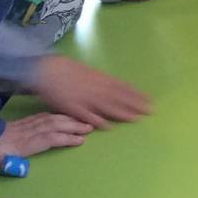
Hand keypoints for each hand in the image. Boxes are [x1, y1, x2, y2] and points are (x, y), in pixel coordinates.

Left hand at [0, 113, 93, 173]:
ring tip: (83, 120)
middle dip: (73, 125)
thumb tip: (22, 169)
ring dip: (68, 119)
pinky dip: (56, 115)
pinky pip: (43, 116)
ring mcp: (24, 126)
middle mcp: (26, 132)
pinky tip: (63, 116)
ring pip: (50, 119)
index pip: (48, 138)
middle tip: (91, 126)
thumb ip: (5, 165)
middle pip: (53, 126)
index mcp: (21, 143)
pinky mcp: (20, 123)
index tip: (82, 140)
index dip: (65, 138)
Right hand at [33, 56, 149, 128]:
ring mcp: (85, 98)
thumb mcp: (90, 73)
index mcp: (100, 79)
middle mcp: (96, 88)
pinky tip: (108, 127)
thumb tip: (117, 87)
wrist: (47, 70)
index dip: (136, 94)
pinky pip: (87, 115)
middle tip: (150, 111)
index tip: (149, 100)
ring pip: (106, 106)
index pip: (123, 88)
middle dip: (135, 105)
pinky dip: (98, 120)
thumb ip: (103, 81)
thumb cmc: (69, 71)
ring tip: (136, 119)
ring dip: (122, 113)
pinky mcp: (72, 107)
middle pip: (119, 97)